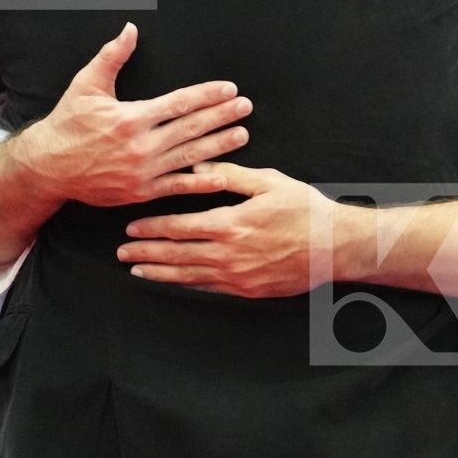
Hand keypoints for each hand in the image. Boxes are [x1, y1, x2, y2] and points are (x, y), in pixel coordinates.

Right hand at [12, 23, 252, 208]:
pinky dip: (199, 183)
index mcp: (131, 117)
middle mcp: (140, 145)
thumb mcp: (86, 85)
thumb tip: (130, 29)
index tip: (229, 89)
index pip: (179, 103)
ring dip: (219, 145)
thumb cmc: (68, 123)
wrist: (47, 167)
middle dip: (221, 116)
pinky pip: (175, 187)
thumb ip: (112, 56)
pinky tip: (221, 177)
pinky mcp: (139, 192)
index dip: (207, 95)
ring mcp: (142, 172)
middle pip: (191, 128)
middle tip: (245, 107)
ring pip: (189, 157)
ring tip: (242, 134)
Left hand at [116, 163, 337, 296]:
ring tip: (137, 271)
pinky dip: (186, 285)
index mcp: (230, 224)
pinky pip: (209, 288)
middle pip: (177, 255)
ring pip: (188, 276)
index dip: (154, 228)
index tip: (132, 228)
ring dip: (160, 273)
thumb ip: (231, 175)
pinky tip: (173, 283)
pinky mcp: (247, 290)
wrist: (335, 246)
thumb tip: (198, 167)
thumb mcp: (269, 182)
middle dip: (146, 253)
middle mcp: (228, 254)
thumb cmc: (305, 210)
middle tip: (122, 253)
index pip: (180, 226)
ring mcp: (237, 276)